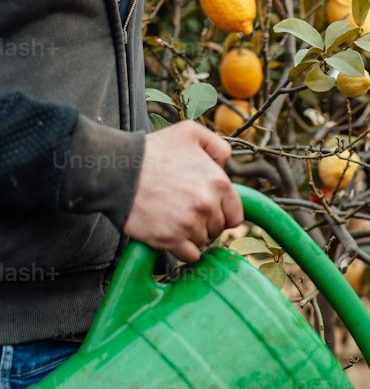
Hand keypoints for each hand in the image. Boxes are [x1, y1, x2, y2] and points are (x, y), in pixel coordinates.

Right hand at [123, 121, 243, 262]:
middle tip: (184, 210)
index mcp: (218, 182)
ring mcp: (189, 223)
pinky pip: (190, 255)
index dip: (221, 213)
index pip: (235, 214)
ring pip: (203, 242)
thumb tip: (227, 163)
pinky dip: (182, 249)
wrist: (116, 171)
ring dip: (191, 235)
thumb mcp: (189, 132)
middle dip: (205, 223)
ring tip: (172, 218)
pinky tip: (171, 234)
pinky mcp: (171, 239)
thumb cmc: (151, 152)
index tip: (205, 208)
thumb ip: (217, 145)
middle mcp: (207, 204)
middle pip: (218, 229)